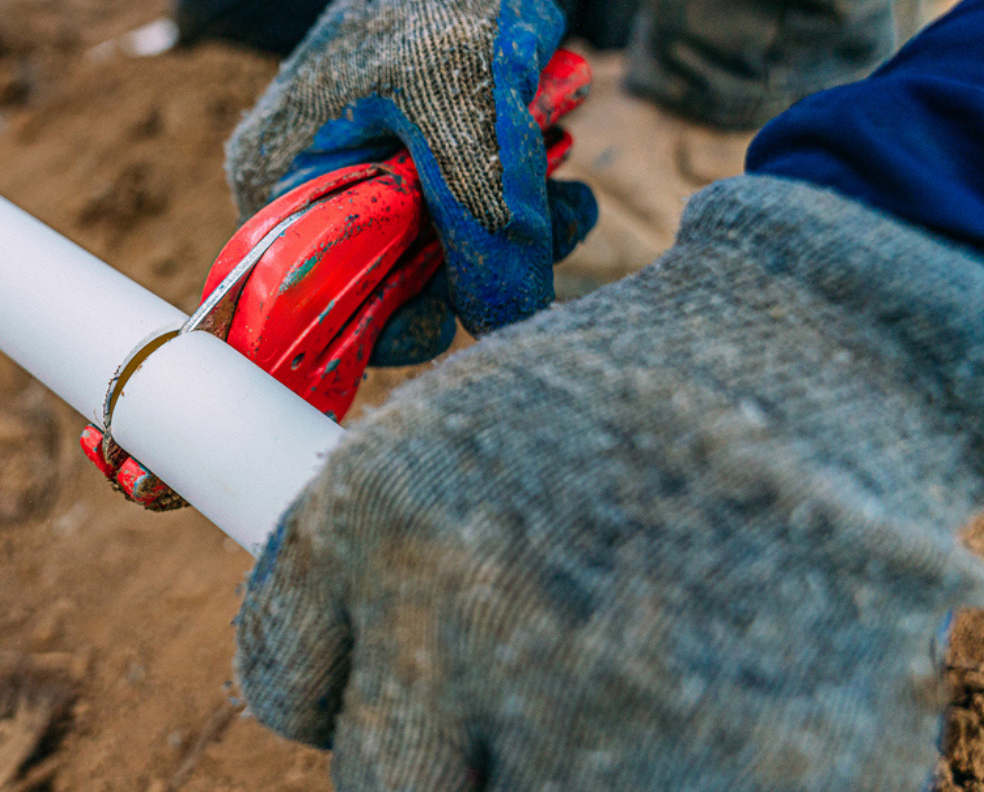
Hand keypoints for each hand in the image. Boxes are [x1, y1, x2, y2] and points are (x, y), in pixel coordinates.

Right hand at [225, 0, 595, 362]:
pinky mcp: (425, 184)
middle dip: (471, 271)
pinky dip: (521, 215)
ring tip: (565, 191)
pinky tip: (560, 176)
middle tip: (546, 227)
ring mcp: (372, 193)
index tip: (452, 312)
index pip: (308, 298)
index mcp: (279, 182)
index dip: (378, 322)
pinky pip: (473, 232)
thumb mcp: (461, 104)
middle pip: (386, 290)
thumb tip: (506, 321)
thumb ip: (482, 213)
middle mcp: (315, 200)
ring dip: (513, 239)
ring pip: (444, 266)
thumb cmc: (436, 2)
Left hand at [235, 178, 982, 791]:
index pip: (284, 680)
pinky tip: (684, 709)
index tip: (387, 680)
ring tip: (601, 691)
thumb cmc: (631, 392)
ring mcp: (580, 701)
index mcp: (372, 516)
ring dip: (534, 769)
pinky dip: (646, 781)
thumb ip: (381, 557)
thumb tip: (329, 665)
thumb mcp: (458, 430)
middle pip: (380, 782)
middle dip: (433, 755)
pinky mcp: (716, 769)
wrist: (824, 359)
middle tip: (503, 701)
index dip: (338, 688)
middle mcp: (453, 613)